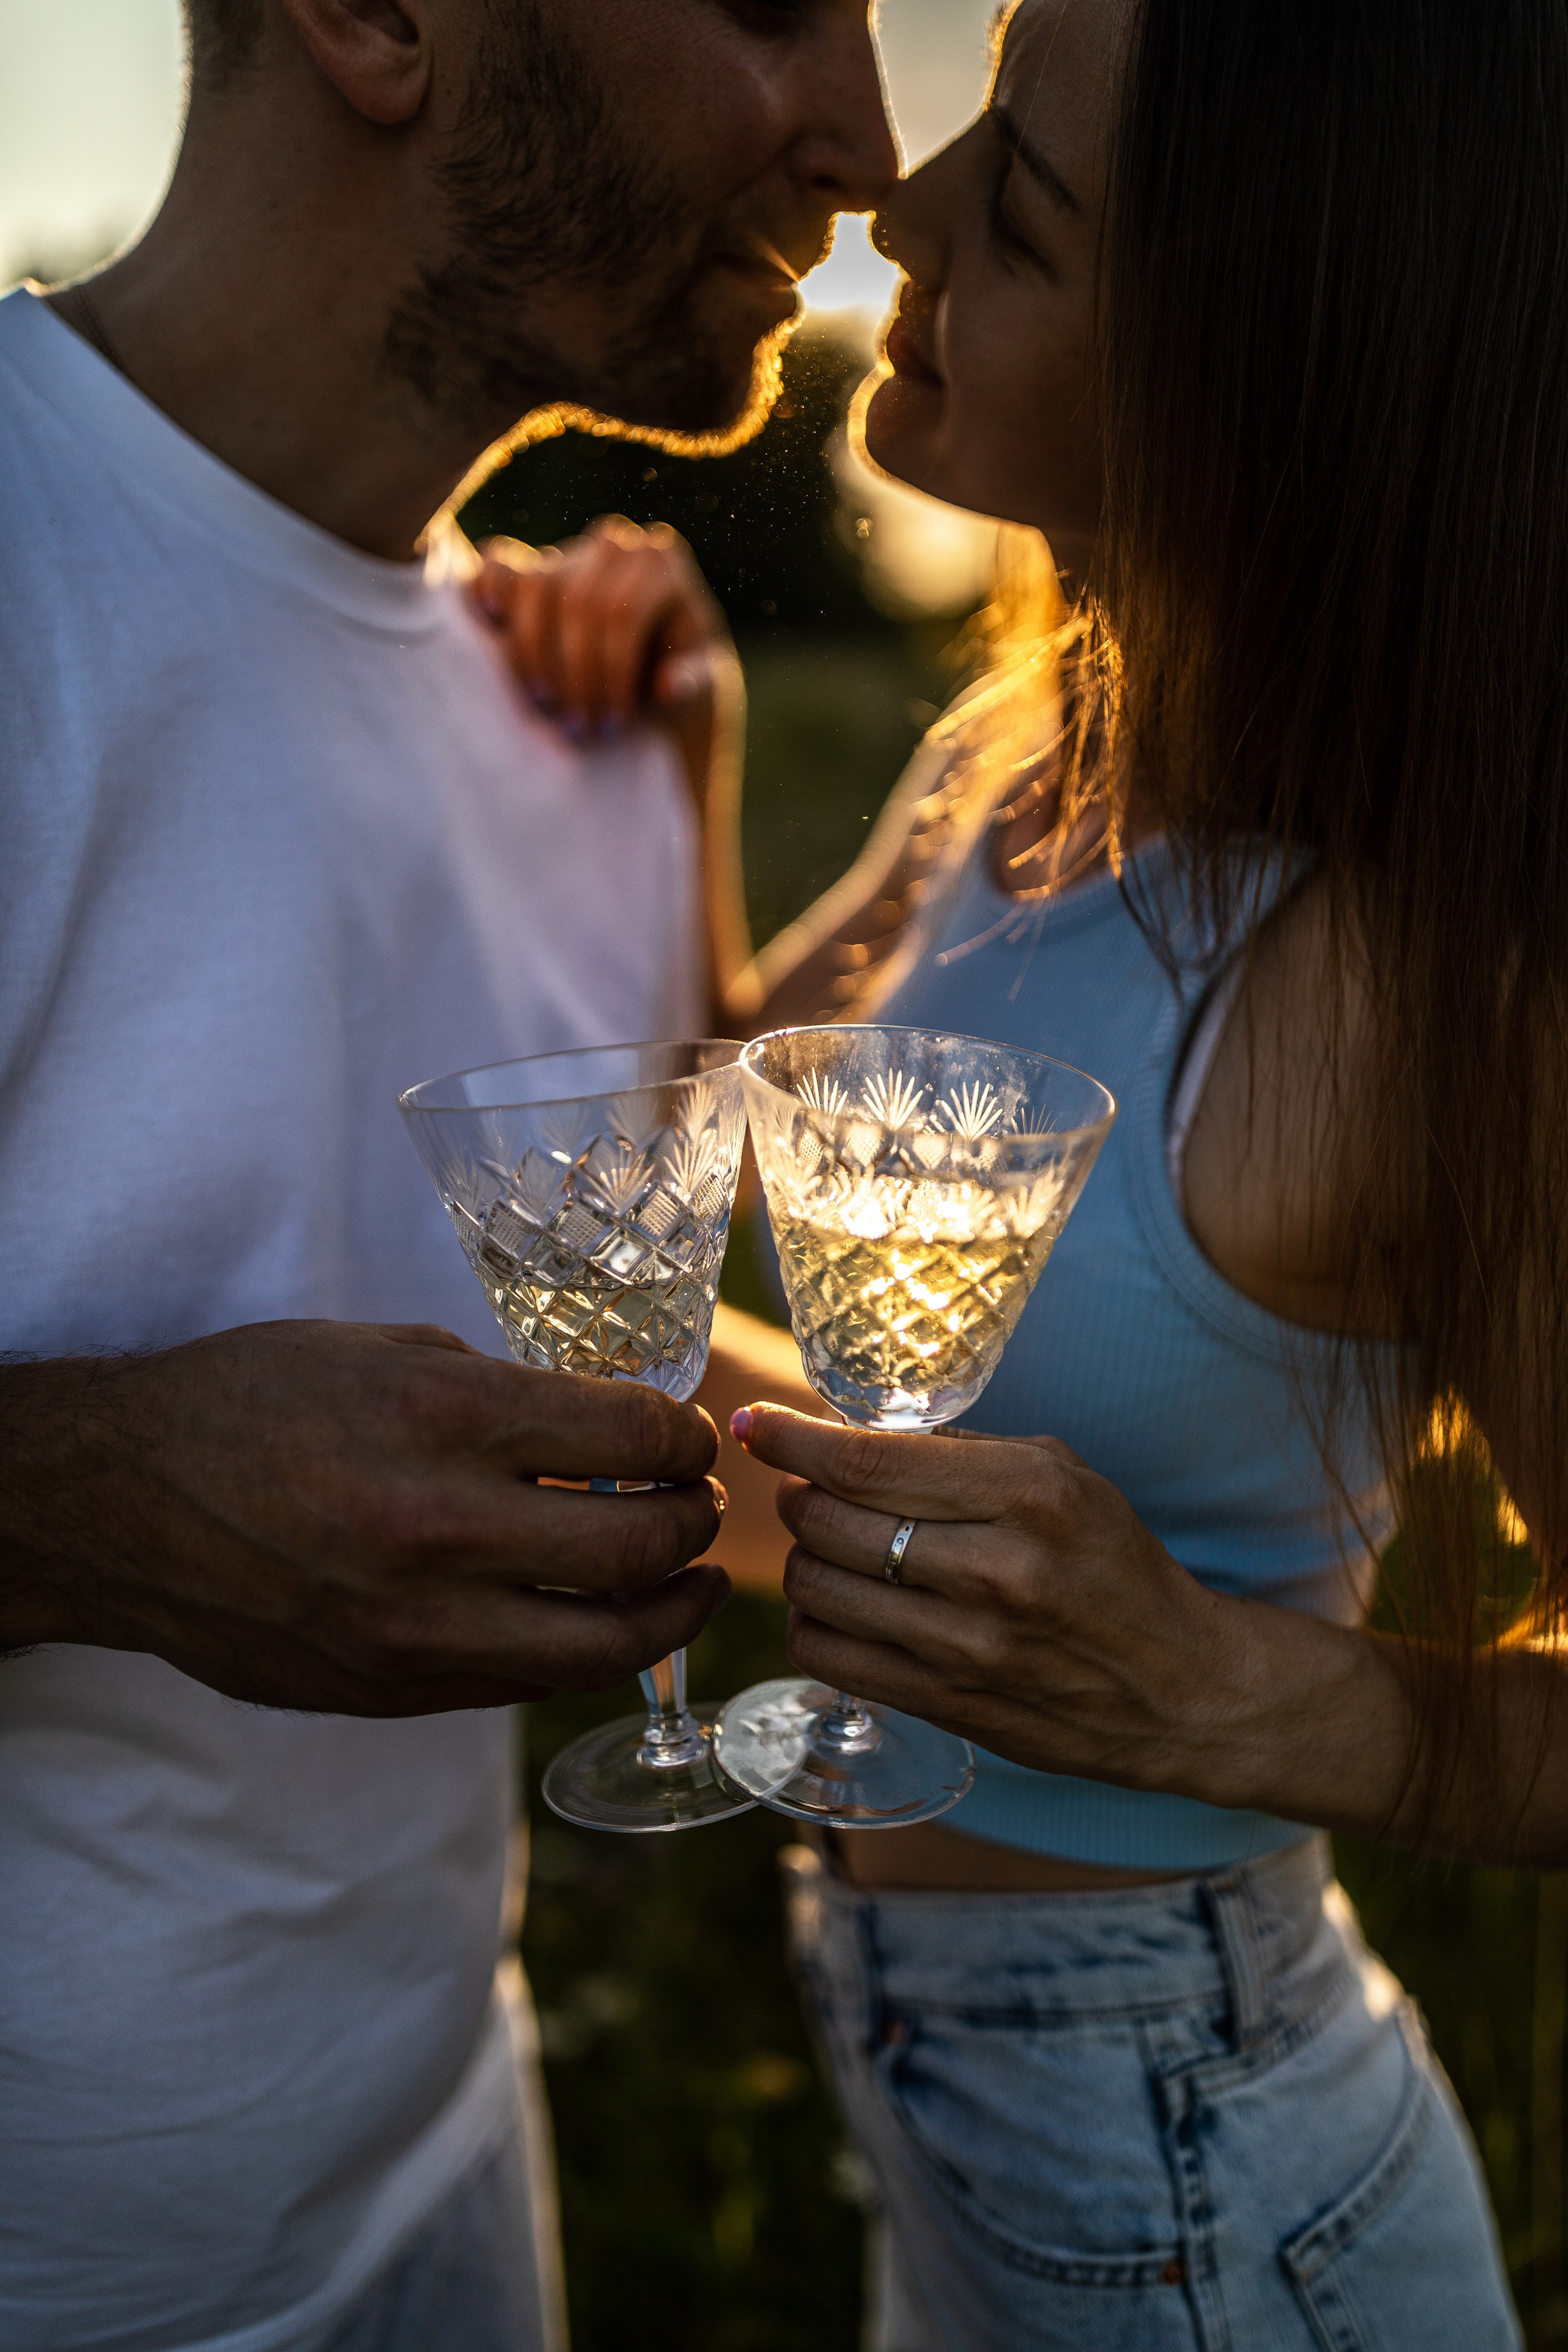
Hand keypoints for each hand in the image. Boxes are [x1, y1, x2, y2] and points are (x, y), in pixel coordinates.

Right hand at [0, 1321, 729, 1716]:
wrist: (120, 1503)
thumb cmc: (251, 1402)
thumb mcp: (385, 1353)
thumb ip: (505, 1395)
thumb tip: (608, 1434)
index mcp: (442, 1418)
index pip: (631, 1439)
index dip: (685, 1439)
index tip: (688, 1439)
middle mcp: (437, 1529)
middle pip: (636, 1551)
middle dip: (694, 1525)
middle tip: (699, 1506)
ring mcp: (414, 1625)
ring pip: (600, 1648)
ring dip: (672, 1613)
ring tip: (695, 1583)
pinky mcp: (390, 1688)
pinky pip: (525, 1683)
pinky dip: (583, 1653)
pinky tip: (603, 1621)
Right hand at [473, 517, 737, 744]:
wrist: (650, 661)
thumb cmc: (677, 672)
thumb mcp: (700, 682)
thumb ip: (693, 682)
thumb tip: (667, 687)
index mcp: (661, 562)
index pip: (622, 614)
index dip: (612, 674)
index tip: (613, 724)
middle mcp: (615, 544)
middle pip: (578, 605)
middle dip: (575, 674)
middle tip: (580, 727)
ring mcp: (568, 549)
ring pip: (535, 588)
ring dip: (533, 655)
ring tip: (546, 706)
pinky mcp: (529, 565)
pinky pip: (499, 567)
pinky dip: (486, 590)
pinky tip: (490, 622)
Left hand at [731, 1403, 1271, 1806]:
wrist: (1180, 1687)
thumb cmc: (1112, 1564)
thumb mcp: (1061, 1475)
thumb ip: (959, 1454)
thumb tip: (844, 1431)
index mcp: (1029, 1494)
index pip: (869, 1460)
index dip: (793, 1439)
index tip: (756, 1424)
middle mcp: (996, 1570)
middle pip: (827, 1521)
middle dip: (799, 1495)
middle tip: (810, 1487)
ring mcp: (968, 1648)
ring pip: (816, 1589)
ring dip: (803, 1559)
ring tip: (831, 1547)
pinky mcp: (947, 1705)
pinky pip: (828, 1656)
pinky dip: (814, 1622)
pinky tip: (841, 1605)